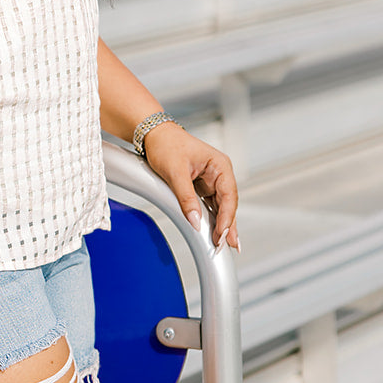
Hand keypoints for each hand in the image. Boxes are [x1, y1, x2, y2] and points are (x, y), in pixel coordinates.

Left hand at [142, 122, 239, 249]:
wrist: (153, 135)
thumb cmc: (166, 145)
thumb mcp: (175, 172)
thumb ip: (186, 198)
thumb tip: (195, 221)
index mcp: (220, 165)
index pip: (229, 196)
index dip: (227, 217)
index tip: (222, 234)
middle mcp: (219, 174)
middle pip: (228, 204)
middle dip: (227, 226)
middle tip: (224, 246)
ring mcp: (211, 181)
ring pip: (219, 208)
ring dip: (220, 225)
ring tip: (221, 245)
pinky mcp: (201, 188)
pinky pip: (209, 206)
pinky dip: (211, 220)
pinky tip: (214, 233)